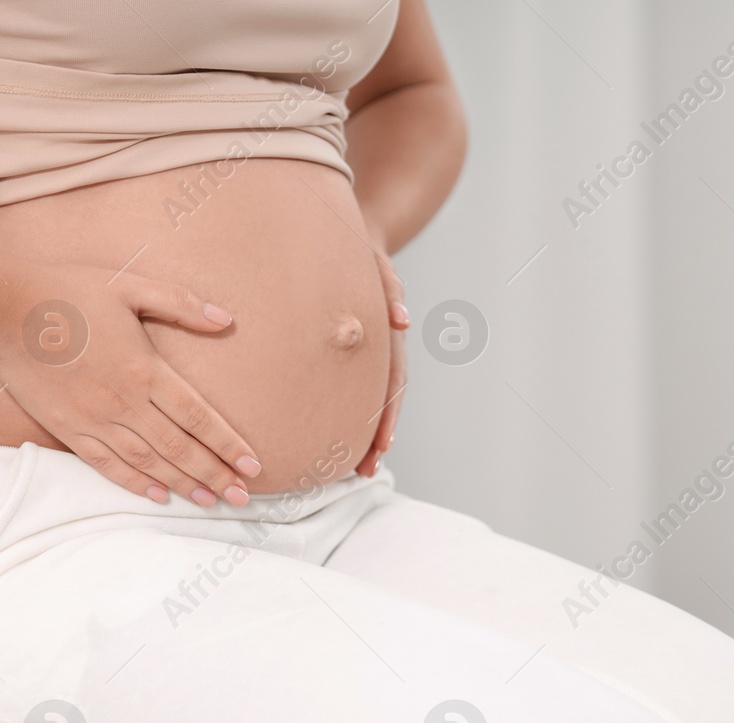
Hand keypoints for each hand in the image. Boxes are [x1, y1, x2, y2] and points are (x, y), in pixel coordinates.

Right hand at [0, 259, 261, 506]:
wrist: (5, 308)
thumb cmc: (70, 291)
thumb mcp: (131, 286)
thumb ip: (181, 304)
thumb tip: (226, 320)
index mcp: (145, 369)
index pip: (198, 416)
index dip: (227, 444)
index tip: (253, 465)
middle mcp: (124, 401)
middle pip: (179, 447)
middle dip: (214, 475)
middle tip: (242, 498)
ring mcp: (95, 419)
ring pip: (147, 462)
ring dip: (181, 484)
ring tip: (209, 502)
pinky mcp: (68, 428)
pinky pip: (107, 464)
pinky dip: (134, 483)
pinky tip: (157, 495)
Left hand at [358, 242, 408, 478]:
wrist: (346, 240)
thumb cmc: (363, 252)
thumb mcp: (379, 265)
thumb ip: (391, 288)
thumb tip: (401, 319)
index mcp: (388, 335)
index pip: (393, 381)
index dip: (390, 415)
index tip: (384, 446)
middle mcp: (379, 349)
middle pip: (383, 400)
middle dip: (378, 435)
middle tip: (368, 470)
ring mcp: (364, 352)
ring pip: (367, 397)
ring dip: (366, 432)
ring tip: (357, 468)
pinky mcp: (345, 351)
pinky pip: (346, 386)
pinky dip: (346, 411)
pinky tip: (332, 434)